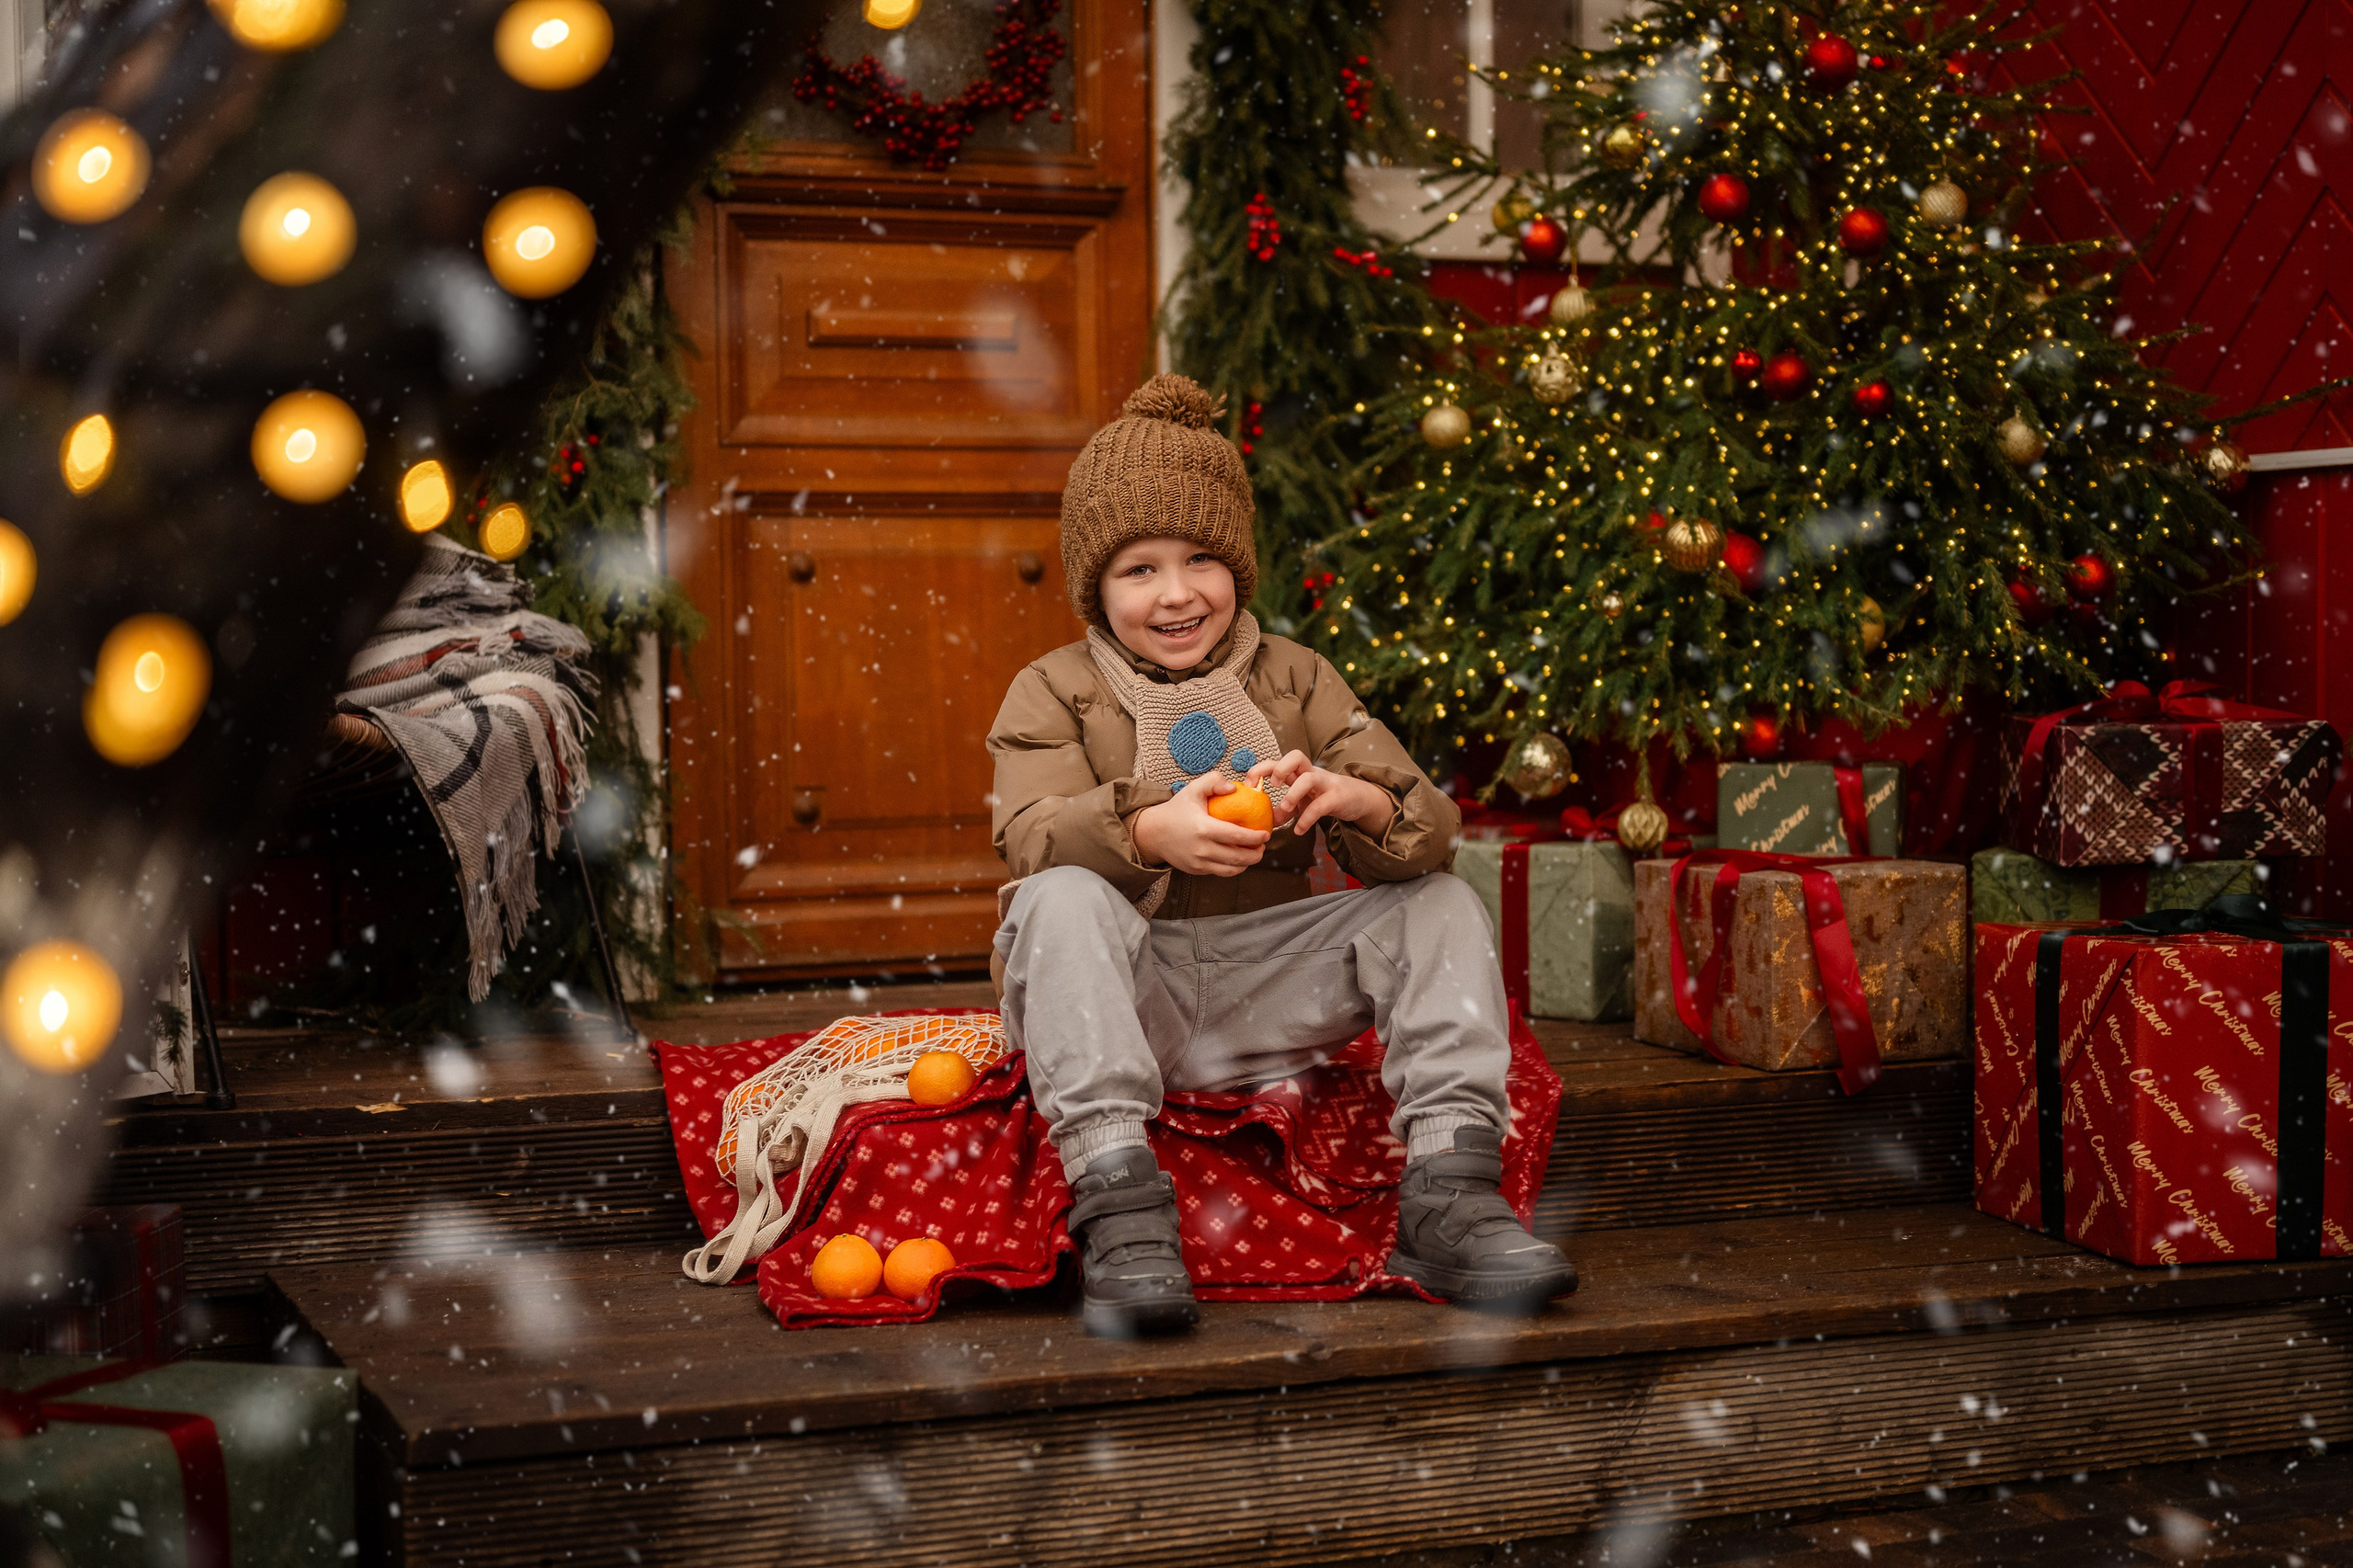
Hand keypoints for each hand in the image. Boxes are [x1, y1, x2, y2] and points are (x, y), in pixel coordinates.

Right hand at [1131, 773, 1270, 876]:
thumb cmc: (1176, 810)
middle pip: (1238, 857)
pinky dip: (1233, 868)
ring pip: (1231, 869)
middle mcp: (1201, 849)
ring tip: (1254, 854)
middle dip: (1256, 854)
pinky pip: (1220, 872)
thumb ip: (1213, 781)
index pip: (1236, 836)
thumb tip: (1234, 787)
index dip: (1255, 837)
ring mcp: (1198, 863)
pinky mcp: (1196, 871)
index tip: (1265, 834)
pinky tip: (1238, 859)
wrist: (1153, 832)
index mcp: (1203, 828)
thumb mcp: (1193, 789)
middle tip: (1263, 846)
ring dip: (1247, 864)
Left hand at [1245, 750, 1396, 839]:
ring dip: (1293, 793)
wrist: (1358, 800)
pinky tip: (1299, 830)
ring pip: (1309, 778)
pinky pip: (1321, 805)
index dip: (1261, 768)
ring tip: (1286, 808)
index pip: (1277, 760)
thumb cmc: (1325, 797)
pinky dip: (1307, 819)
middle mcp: (1312, 773)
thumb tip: (1265, 821)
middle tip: (1273, 786)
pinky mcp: (1337, 797)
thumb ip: (1283, 810)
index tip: (1249, 784)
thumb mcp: (1301, 803)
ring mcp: (1325, 784)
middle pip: (1296, 756)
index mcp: (1299, 772)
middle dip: (1280, 768)